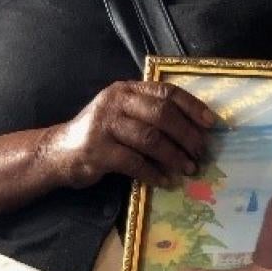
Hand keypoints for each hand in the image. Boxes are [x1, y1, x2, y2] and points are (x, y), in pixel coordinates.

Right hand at [44, 81, 215, 189]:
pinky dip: (153, 173)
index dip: (192, 107)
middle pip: (161, 114)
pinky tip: (165, 181)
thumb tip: (194, 130)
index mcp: (127, 90)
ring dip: (174, 155)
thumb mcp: (123, 115)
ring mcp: (105, 125)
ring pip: (150, 139)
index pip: (166, 92)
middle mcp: (116, 102)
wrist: (60, 152)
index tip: (211, 123)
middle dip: (187, 134)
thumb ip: (150, 115)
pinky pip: (134, 162)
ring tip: (189, 168)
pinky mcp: (98, 150)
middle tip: (201, 152)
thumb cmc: (100, 135)